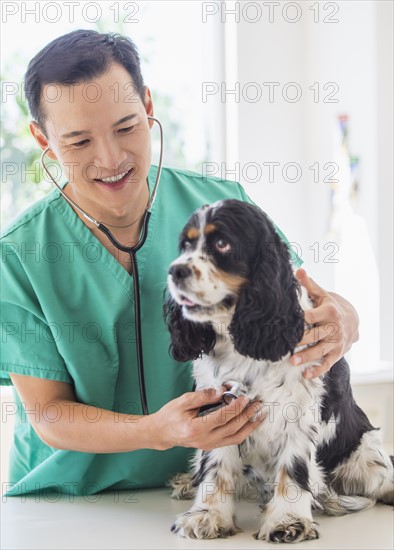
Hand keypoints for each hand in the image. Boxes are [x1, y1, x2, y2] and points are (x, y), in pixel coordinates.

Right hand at [151, 388, 265, 450]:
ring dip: (250, 425)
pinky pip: (231, 440)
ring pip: (235, 437)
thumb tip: (221, 391)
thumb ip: (203, 396)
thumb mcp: (183, 401)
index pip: (222, 418)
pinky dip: (243, 431)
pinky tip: (250, 423)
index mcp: (197, 428)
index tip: (244, 398)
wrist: (161, 433)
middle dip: (247, 415)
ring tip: (260, 415)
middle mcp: (205, 440)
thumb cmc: (170, 416)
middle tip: (257, 404)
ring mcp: (209, 445)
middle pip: (232, 428)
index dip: (235, 407)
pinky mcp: (211, 445)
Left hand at [291, 268, 359, 378]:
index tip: (287, 321)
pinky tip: (306, 375)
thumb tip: (297, 270)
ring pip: (321, 350)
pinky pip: (328, 363)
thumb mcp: (322, 294)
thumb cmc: (330, 306)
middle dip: (301, 341)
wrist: (353, 320)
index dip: (301, 318)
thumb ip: (308, 285)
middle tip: (286, 344)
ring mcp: (336, 342)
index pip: (312, 315)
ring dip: (307, 357)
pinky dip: (318, 370)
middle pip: (316, 335)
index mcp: (328, 311)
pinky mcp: (337, 353)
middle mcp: (334, 327)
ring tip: (293, 362)